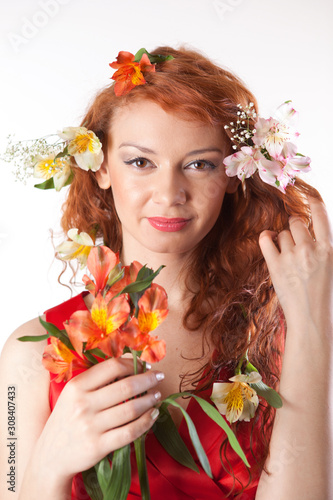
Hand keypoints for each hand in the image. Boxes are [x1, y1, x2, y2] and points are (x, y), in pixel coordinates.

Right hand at [33, 357, 162, 480]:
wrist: (50, 456)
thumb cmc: (66, 419)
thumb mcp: (73, 394)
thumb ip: (97, 379)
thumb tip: (129, 360)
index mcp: (77, 386)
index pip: (112, 367)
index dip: (133, 364)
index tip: (145, 365)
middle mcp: (83, 404)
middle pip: (126, 386)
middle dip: (148, 380)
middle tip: (159, 377)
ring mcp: (91, 426)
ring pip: (131, 408)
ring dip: (150, 400)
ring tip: (157, 395)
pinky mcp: (98, 446)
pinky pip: (130, 432)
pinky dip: (146, 422)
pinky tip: (153, 415)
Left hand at [259, 197, 332, 331]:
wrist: (311, 320)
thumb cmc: (325, 296)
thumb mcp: (331, 267)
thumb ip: (322, 249)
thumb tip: (312, 234)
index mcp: (328, 249)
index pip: (321, 215)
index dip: (314, 202)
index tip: (309, 196)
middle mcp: (310, 249)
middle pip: (296, 223)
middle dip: (295, 228)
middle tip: (296, 240)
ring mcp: (291, 257)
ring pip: (281, 233)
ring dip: (282, 239)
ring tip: (288, 255)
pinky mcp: (275, 266)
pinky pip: (265, 240)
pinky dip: (265, 238)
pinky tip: (268, 240)